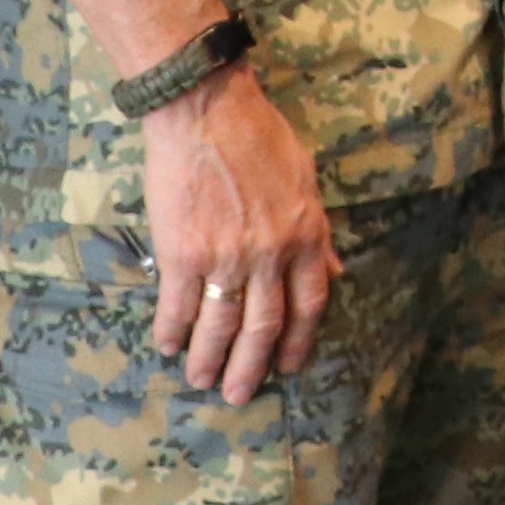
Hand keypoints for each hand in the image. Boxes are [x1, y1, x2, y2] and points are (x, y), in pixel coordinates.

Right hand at [140, 64, 332, 403]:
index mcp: (305, 235)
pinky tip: (168, 345)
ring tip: (201, 381)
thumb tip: (336, 268)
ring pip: (222, 324)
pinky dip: (174, 329)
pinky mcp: (184, 252)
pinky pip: (179, 304)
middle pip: (266, 325)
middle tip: (239, 394)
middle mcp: (270, 254)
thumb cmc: (258, 135)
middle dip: (252, 364)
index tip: (290, 365)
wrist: (207, 110)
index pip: (310, 302)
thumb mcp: (305, 179)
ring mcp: (227, 256)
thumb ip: (318, 231)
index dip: (300, 339)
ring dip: (211, 358)